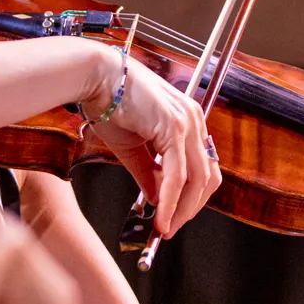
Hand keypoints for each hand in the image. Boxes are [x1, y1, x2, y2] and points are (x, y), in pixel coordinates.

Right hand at [83, 49, 221, 237]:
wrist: (95, 76)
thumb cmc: (108, 102)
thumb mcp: (131, 147)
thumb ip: (147, 173)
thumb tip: (157, 199)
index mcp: (187, 121)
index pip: (201, 167)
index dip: (191, 197)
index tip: (174, 217)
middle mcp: (193, 120)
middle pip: (208, 176)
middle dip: (191, 208)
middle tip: (171, 227)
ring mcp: (187, 122)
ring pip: (198, 179)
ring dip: (183, 208)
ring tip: (165, 226)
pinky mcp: (173, 126)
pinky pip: (178, 174)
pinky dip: (171, 199)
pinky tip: (160, 214)